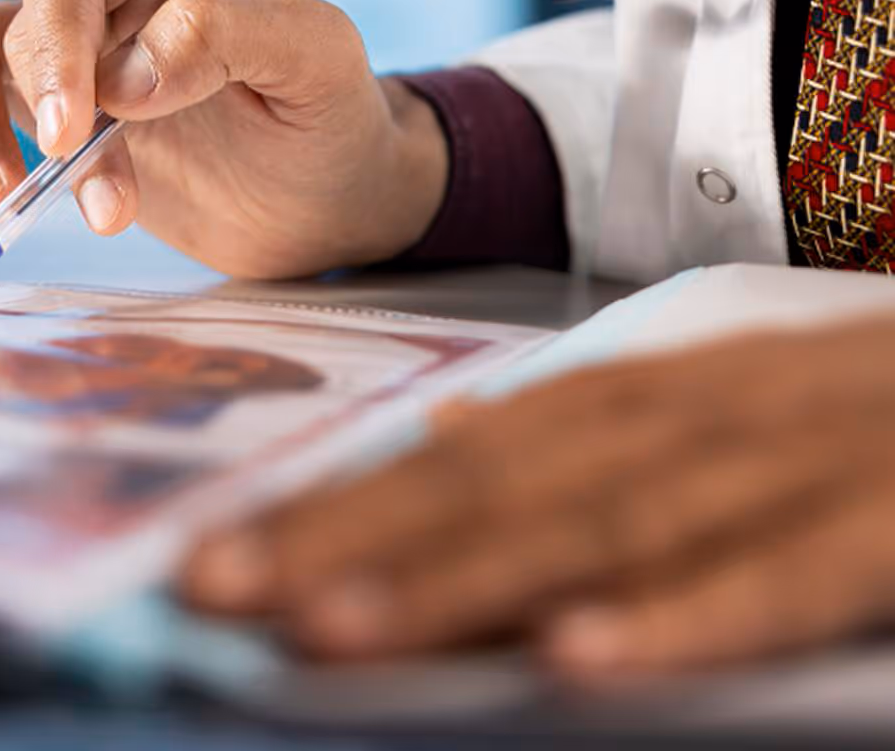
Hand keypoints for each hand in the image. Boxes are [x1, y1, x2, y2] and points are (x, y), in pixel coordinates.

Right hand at [0, 0, 448, 278]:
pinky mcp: (41, 96)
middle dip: (24, 113)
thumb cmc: (330, 111)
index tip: (66, 132)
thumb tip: (129, 73)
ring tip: (5, 211)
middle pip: (17, 19)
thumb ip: (235, 35)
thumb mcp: (320, 60)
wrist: (323, 191)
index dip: (54, 46)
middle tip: (72, 198)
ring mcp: (69, 37)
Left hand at [181, 315, 894, 677]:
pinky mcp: (888, 523)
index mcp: (669, 383)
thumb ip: (616, 434)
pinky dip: (684, 616)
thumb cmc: (883, 404)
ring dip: (471, 575)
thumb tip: (461, 462)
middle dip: (355, 542)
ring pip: (615, 524)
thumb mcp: (740, 402)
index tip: (225, 555)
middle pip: (513, 480)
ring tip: (340, 632)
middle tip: (215, 596)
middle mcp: (712, 408)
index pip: (482, 445)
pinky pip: (780, 578)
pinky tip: (587, 659)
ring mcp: (802, 459)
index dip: (349, 500)